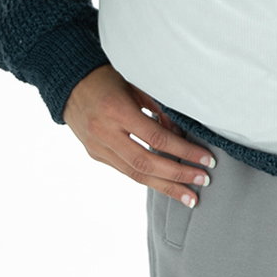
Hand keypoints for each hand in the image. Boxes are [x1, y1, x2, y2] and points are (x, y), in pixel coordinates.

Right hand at [64, 64, 215, 203]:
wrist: (69, 83)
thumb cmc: (108, 79)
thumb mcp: (136, 86)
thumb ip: (159, 110)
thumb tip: (180, 134)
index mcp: (117, 110)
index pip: (157, 139)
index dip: (184, 152)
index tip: (206, 160)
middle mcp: (105, 132)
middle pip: (146, 163)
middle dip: (178, 175)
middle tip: (202, 180)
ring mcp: (98, 147)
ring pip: (135, 174)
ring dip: (166, 187)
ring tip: (189, 196)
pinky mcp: (96, 154)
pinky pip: (126, 171)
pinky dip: (148, 179)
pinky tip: (167, 184)